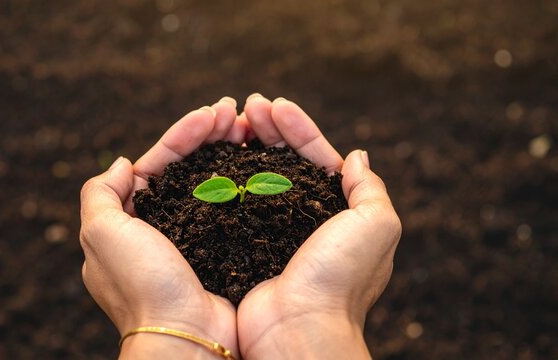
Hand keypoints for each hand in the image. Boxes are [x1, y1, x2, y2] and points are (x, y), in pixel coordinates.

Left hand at [79, 98, 244, 358]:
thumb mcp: (100, 233)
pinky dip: (245, 182)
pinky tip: (259, 162)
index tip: (210, 115)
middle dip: (211, 136)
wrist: (185, 335)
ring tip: (251, 126)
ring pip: (215, 182)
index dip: (183, 135)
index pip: (159, 163)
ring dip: (230, 152)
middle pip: (190, 168)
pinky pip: (234, 207)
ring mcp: (197, 238)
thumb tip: (122, 163)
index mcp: (133, 219)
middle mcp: (165, 226)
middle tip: (236, 113)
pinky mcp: (225, 249)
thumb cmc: (141, 284)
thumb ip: (100, 193)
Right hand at [237, 94, 401, 358]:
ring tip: (232, 118)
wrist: (298, 327)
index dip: (298, 128)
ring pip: (255, 176)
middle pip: (283, 161)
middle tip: (250, 105)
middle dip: (269, 129)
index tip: (276, 105)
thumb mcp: (377, 226)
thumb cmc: (340, 279)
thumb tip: (357, 157)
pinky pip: (232, 201)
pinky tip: (215, 154)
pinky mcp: (241, 242)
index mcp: (335, 212)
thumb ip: (370, 189)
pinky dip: (225, 175)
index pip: (316, 157)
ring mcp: (269, 230)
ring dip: (246, 144)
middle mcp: (302, 219)